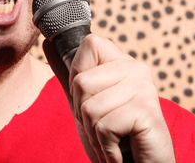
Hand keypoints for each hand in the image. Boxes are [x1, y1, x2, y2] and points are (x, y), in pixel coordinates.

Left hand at [43, 34, 175, 162]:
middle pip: (81, 82)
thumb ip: (69, 75)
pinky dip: (108, 148)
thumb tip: (47, 42)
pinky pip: (105, 127)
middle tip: (106, 129)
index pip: (91, 43)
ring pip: (90, 108)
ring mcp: (144, 88)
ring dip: (96, 135)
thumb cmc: (116, 138)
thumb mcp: (87, 104)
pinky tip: (121, 151)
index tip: (93, 100)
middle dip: (84, 116)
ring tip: (114, 142)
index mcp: (123, 63)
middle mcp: (136, 69)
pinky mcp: (146, 111)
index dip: (78, 76)